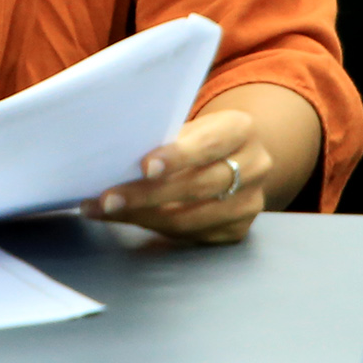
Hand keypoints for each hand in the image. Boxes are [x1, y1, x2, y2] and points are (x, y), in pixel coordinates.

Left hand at [86, 106, 272, 244]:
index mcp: (240, 130)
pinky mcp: (237, 229)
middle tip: (108, 199)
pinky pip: (191, 236)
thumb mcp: (193, 126)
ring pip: (191, 218)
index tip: (144, 167)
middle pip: (196, 187)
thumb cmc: (202, 137)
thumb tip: (116, 157)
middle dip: (146, 195)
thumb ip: (167, 139)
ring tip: (108, 212)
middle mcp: (254, 166)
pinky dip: (155, 229)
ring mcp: (249, 203)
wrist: (240, 157)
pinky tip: (129, 219)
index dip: (176, 157)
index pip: (207, 145)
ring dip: (143, 217)